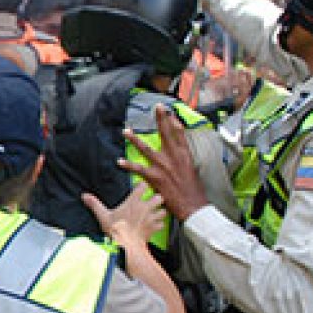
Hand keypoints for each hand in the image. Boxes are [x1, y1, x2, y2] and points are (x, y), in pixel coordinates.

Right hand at [83, 183, 165, 245]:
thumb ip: (95, 204)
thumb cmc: (116, 230)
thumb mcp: (103, 216)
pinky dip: (159, 224)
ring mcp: (151, 218)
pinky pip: (161, 224)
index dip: (142, 186)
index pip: (143, 186)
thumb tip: (84, 196)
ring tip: (154, 213)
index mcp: (133, 202)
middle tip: (150, 201)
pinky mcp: (154, 228)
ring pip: (163, 210)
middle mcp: (145, 208)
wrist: (127, 246)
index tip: (139, 188)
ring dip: (159, 212)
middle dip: (156, 199)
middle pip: (158, 197)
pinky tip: (153, 226)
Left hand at [118, 105, 209, 219]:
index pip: (180, 133)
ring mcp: (163, 166)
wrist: (193, 205)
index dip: (174, 121)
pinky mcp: (155, 177)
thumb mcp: (191, 169)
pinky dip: (129, 165)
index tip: (169, 111)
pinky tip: (119, 162)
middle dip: (161, 119)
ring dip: (135, 139)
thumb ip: (182, 159)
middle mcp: (174, 157)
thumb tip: (177, 152)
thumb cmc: (193, 190)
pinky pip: (139, 169)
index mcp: (184, 155)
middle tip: (157, 107)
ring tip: (126, 131)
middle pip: (166, 133)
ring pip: (146, 148)